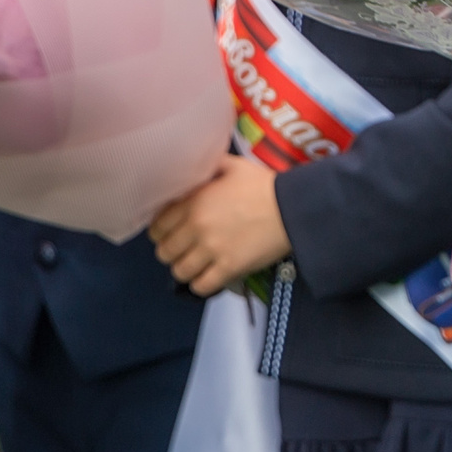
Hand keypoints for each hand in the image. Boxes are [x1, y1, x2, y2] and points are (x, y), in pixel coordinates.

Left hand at [149, 154, 291, 295]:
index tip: (173, 232)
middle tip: (186, 249)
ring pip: (179, 271)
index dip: (162, 231)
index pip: (157, 227)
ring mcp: (211, 250)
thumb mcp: (233, 167)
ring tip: (198, 264)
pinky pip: (200, 286)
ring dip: (186, 269)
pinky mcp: (228, 269)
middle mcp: (196, 228)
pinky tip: (209, 276)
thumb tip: (193, 165)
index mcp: (193, 202)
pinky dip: (201, 284)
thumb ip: (208, 166)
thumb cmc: (264, 185)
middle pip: (165, 252)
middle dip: (173, 251)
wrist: (295, 206)